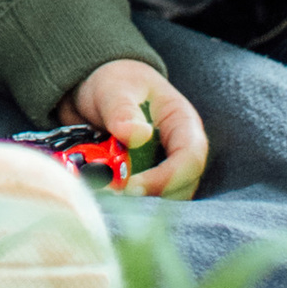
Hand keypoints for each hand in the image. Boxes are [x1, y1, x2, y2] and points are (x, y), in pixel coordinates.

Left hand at [58, 57, 208, 197]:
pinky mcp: (146, 181)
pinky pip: (144, 201)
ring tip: (104, 195)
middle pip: (182, 187)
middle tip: (111, 196)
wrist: (95, 88)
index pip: (190, 158)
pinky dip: (127, 203)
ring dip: (138, 204)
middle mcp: (180, 151)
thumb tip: (137, 135)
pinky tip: (103, 197)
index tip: (131, 187)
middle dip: (150, 197)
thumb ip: (122, 110)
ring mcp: (164, 168)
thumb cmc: (113, 83)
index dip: (166, 178)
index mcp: (183, 124)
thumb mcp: (114, 89)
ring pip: (164, 200)